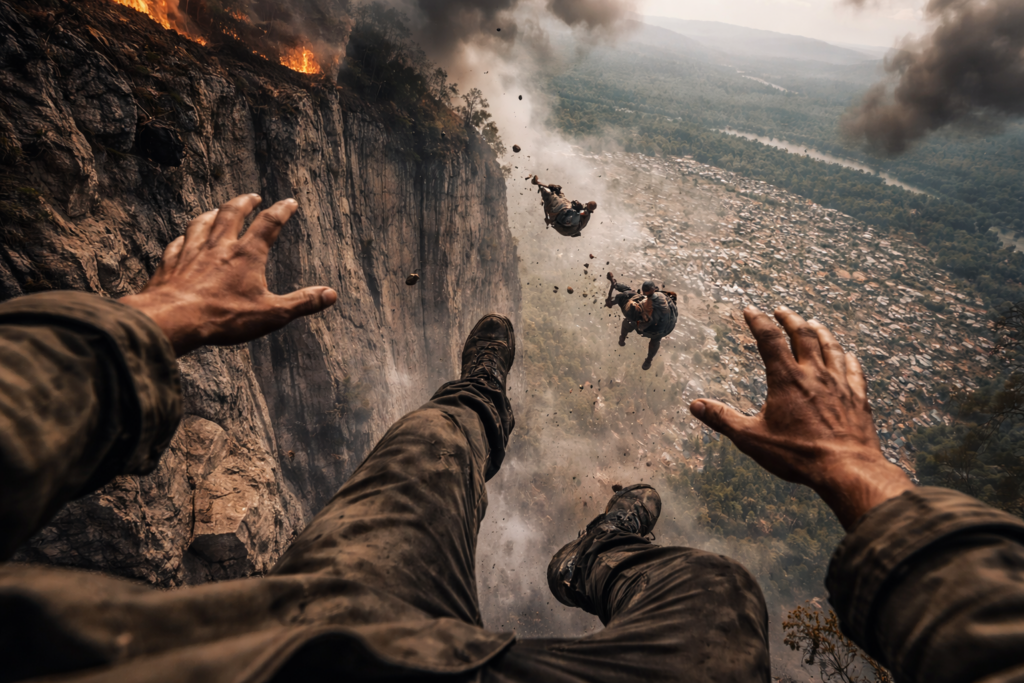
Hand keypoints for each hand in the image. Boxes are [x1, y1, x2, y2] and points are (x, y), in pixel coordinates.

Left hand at [120, 194, 336, 356]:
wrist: (174, 318)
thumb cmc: (224, 316)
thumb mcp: (271, 314)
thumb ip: (302, 303)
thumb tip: (331, 295)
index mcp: (247, 255)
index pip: (269, 224)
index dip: (282, 211)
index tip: (290, 202)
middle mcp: (219, 246)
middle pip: (232, 214)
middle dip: (244, 202)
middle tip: (252, 196)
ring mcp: (192, 252)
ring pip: (202, 223)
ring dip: (212, 214)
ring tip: (216, 210)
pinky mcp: (170, 263)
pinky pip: (177, 244)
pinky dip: (183, 238)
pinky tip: (183, 240)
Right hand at [689, 306, 911, 528]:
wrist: (846, 469)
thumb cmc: (797, 454)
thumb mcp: (751, 438)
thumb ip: (723, 419)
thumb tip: (695, 405)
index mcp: (786, 379)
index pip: (769, 339)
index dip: (758, 321)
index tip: (750, 311)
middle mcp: (814, 374)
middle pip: (804, 335)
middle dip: (790, 319)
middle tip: (781, 311)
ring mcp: (840, 384)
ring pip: (831, 347)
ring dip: (821, 332)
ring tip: (814, 323)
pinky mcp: (857, 398)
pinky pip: (854, 370)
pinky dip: (848, 358)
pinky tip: (848, 355)